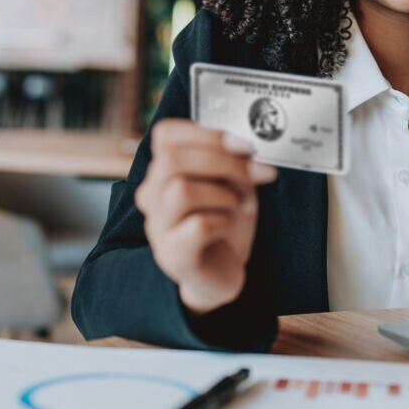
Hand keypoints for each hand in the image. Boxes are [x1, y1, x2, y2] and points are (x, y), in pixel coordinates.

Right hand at [134, 119, 276, 314]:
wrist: (220, 274)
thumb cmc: (224, 223)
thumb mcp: (232, 184)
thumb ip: (233, 162)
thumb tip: (244, 148)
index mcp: (164, 171)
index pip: (166, 134)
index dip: (206, 133)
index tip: (243, 145)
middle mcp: (152, 195)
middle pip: (172, 159)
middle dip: (223, 161)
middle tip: (255, 174)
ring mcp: (158, 226)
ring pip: (181, 190)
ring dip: (223, 194)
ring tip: (238, 206)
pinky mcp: (172, 254)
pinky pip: (198, 225)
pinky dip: (223, 222)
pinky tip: (226, 228)